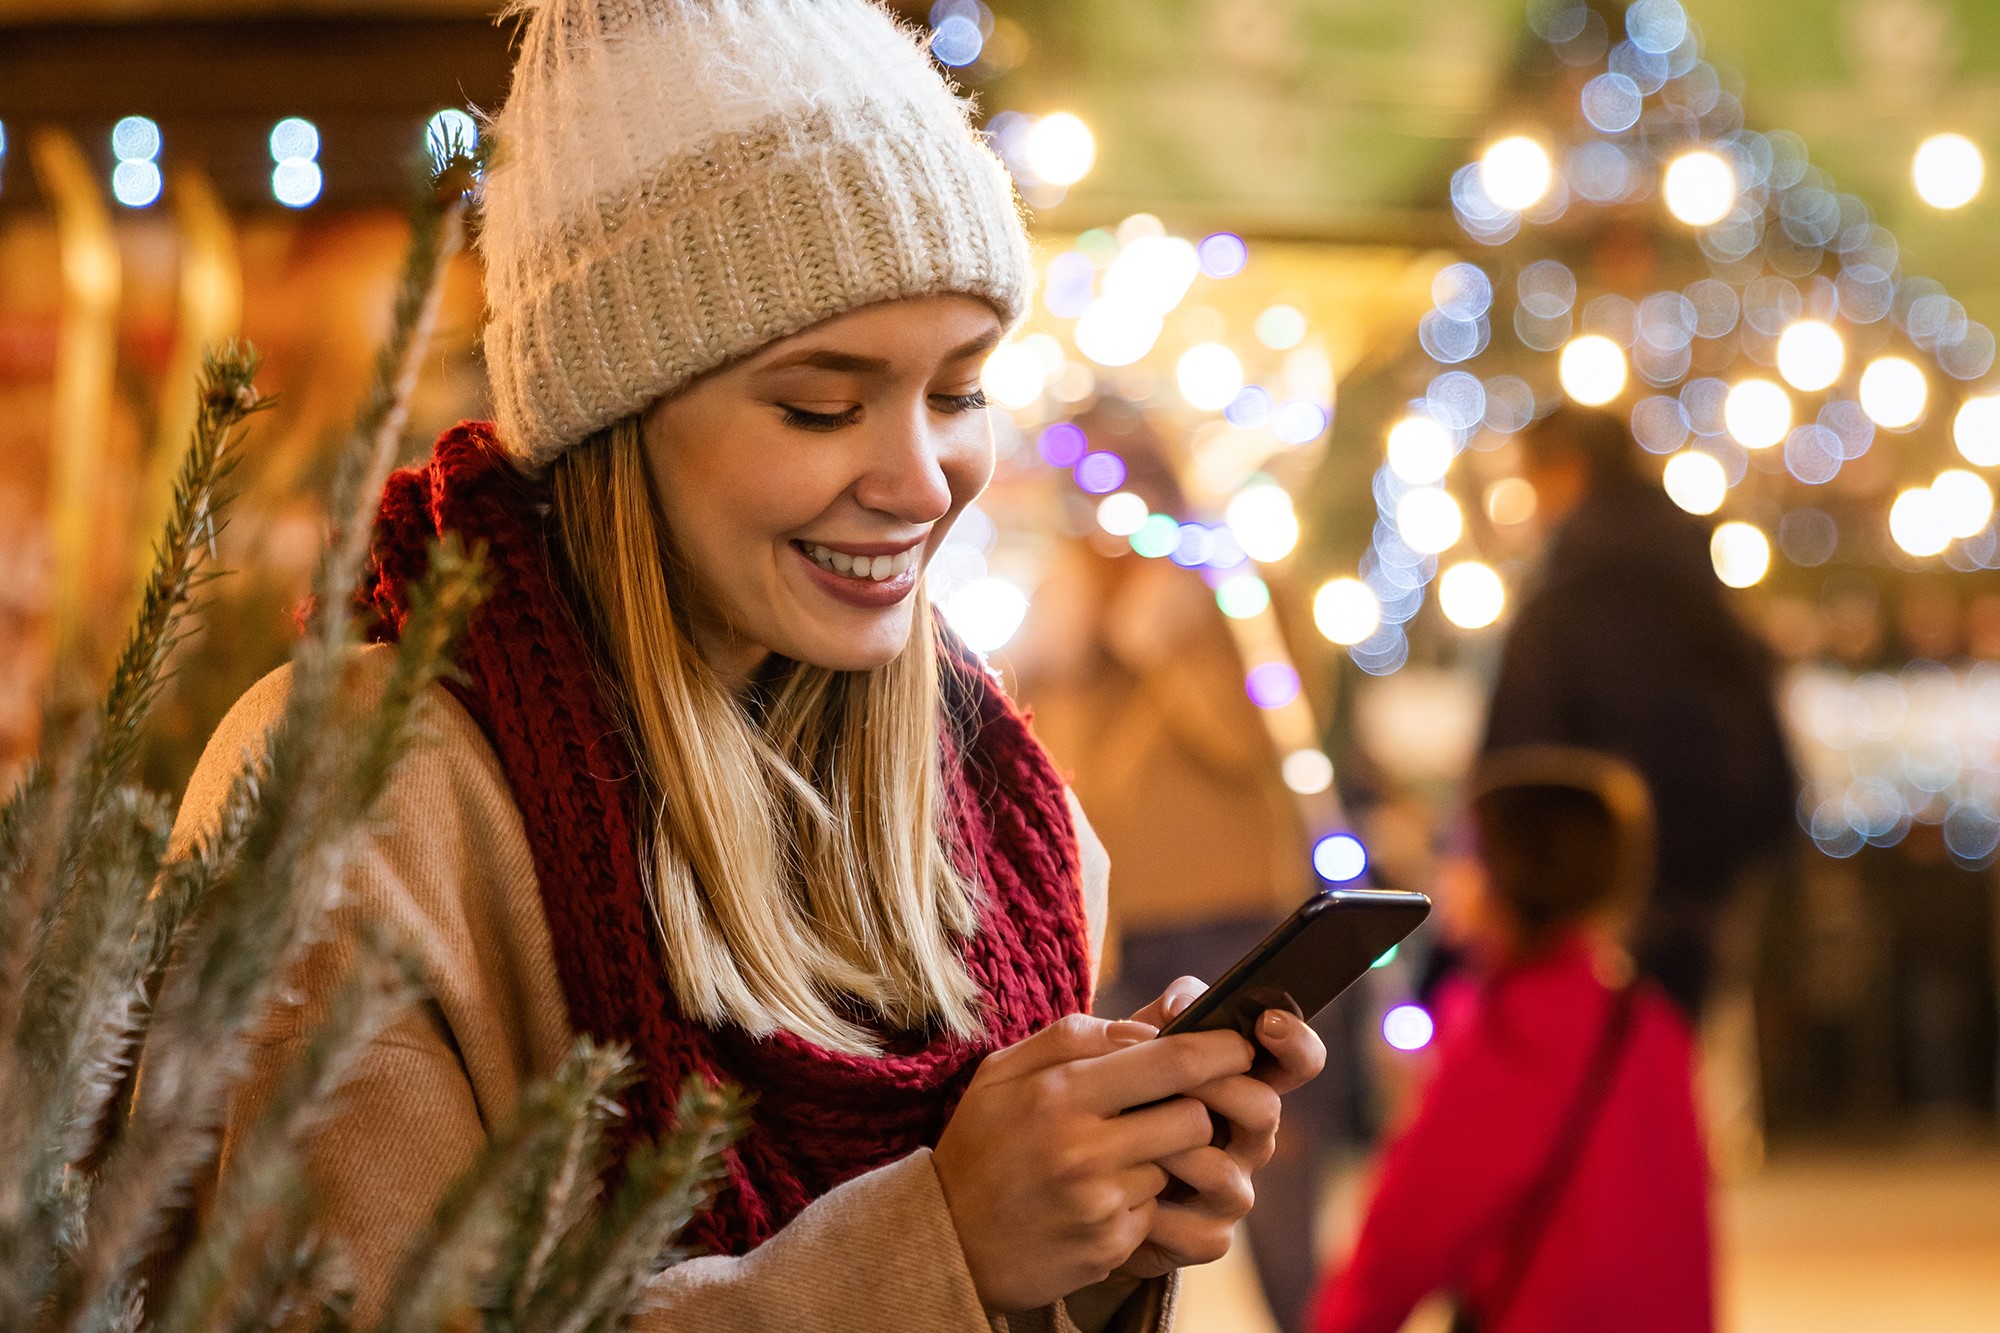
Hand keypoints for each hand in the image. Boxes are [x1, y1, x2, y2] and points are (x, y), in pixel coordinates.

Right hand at [932, 1012, 1256, 1310]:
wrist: (946, 1238)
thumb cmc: (980, 1142)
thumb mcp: (1004, 1071)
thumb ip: (1073, 1037)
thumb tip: (1144, 1031)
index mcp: (1060, 1093)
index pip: (1172, 1061)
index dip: (1221, 1049)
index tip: (1239, 1045)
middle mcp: (1084, 1149)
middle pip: (1194, 1115)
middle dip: (1201, 1105)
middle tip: (1189, 1098)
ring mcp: (1100, 1203)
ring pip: (1181, 1164)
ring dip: (1168, 1154)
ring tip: (1129, 1149)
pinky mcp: (1111, 1245)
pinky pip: (1158, 1207)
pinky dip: (1144, 1196)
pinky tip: (1106, 1193)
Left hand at [1116, 977, 1328, 1276]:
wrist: (1077, 1175)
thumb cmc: (1118, 1097)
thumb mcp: (1137, 1045)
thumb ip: (1166, 1013)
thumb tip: (1183, 1004)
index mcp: (1244, 1083)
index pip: (1298, 1061)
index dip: (1295, 1042)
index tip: (1268, 1022)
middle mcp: (1250, 1136)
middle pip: (1264, 1110)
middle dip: (1216, 1089)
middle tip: (1173, 1077)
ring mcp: (1234, 1189)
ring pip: (1226, 1172)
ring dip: (1175, 1151)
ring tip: (1128, 1137)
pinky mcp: (1210, 1237)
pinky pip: (1201, 1231)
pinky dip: (1158, 1214)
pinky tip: (1123, 1198)